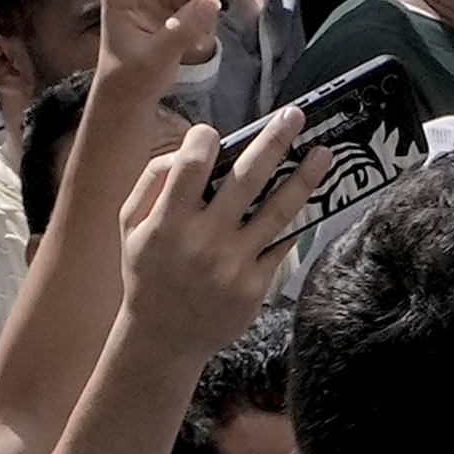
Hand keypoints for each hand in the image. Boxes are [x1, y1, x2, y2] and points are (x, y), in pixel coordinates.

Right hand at [118, 111, 311, 342]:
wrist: (162, 340)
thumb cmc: (147, 274)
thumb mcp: (129, 229)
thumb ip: (150, 184)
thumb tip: (185, 150)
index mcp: (166, 224)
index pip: (191, 166)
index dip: (204, 139)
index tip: (214, 132)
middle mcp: (201, 241)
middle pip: (245, 180)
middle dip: (273, 141)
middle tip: (296, 114)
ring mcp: (232, 264)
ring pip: (276, 210)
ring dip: (305, 177)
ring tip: (324, 152)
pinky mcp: (255, 285)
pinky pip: (283, 242)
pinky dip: (300, 217)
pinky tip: (317, 195)